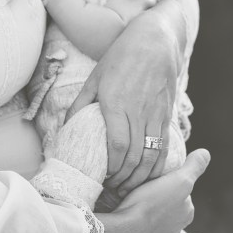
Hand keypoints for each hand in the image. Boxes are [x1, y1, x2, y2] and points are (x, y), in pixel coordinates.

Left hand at [67, 0, 185, 193]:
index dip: (110, 168)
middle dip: (123, 180)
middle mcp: (138, 111)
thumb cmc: (121, 57)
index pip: (117, 146)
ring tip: (127, 189)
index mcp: (117, 103)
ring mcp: (156, 114)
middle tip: (111, 191)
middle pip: (135, 157)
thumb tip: (65, 130)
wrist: (156, 41)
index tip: (101, 178)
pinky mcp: (168, 115)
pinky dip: (157, 168)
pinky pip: (164, 148)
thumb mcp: (95, 77)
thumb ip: (80, 104)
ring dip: (140, 178)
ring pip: (152, 157)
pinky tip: (147, 177)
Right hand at [97, 149, 209, 232]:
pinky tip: (129, 215)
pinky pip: (141, 229)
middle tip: (144, 186)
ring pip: (155, 219)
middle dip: (160, 197)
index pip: (182, 191)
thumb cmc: (153, 204)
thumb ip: (194, 167)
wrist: (126, 232)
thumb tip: (206, 153)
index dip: (170, 181)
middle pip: (169, 205)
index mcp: (187, 213)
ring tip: (135, 200)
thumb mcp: (179, 180)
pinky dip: (138, 222)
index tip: (158, 176)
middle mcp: (177, 229)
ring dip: (148, 210)